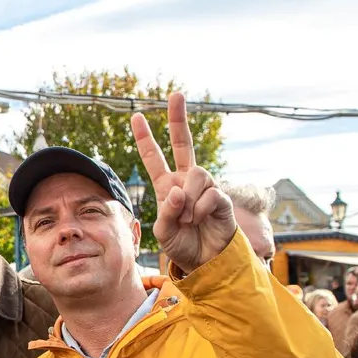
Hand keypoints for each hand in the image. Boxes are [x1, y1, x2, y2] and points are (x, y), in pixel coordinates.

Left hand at [129, 93, 235, 273]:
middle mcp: (186, 181)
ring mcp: (205, 187)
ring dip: (189, 198)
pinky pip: (210, 193)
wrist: (207, 263)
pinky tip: (200, 219)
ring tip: (189, 218)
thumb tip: (177, 191)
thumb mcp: (164, 232)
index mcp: (167, 186)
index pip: (154, 158)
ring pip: (197, 173)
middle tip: (176, 94)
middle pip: (182, 143)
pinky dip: (201, 208)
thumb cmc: (184, 246)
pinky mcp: (222, 198)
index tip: (136, 116)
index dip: (145, 138)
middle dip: (178, 118)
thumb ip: (167, 212)